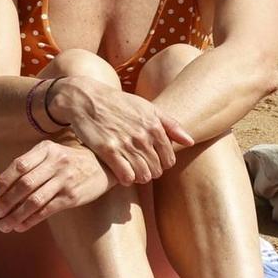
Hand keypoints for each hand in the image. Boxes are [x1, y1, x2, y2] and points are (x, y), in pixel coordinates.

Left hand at [0, 140, 112, 232]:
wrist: (103, 167)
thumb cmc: (69, 161)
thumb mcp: (52, 153)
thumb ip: (30, 165)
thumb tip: (2, 186)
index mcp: (46, 149)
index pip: (19, 165)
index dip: (3, 180)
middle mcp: (55, 163)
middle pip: (25, 184)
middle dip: (7, 201)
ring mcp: (64, 180)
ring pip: (34, 200)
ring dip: (16, 215)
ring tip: (5, 225)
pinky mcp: (71, 197)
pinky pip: (47, 210)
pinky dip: (31, 220)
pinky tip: (21, 226)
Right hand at [48, 79, 194, 184]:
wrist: (87, 99)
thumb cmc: (119, 104)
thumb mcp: (148, 108)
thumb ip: (171, 125)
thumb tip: (190, 141)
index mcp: (154, 125)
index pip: (168, 159)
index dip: (162, 165)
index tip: (153, 162)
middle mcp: (142, 135)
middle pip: (156, 170)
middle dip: (150, 172)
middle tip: (141, 168)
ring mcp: (125, 143)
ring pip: (142, 176)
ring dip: (139, 178)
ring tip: (132, 172)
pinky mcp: (108, 150)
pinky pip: (126, 176)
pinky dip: (126, 179)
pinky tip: (122, 173)